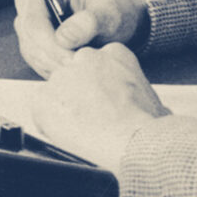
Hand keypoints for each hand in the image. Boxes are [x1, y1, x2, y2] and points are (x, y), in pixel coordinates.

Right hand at [12, 0, 147, 70]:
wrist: (116, 19)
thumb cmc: (113, 10)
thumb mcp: (110, 12)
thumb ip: (90, 22)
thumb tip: (64, 38)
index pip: (35, 22)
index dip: (50, 45)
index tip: (73, 60)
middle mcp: (30, 3)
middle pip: (30, 38)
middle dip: (54, 58)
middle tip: (80, 69)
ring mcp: (28, 23)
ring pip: (31, 52)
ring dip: (54, 66)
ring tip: (81, 70)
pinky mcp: (32, 40)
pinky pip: (36, 60)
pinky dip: (54, 69)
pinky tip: (74, 70)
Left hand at [25, 43, 167, 168]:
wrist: (132, 143)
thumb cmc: (148, 127)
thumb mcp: (154, 101)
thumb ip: (138, 94)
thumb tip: (149, 109)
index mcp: (115, 54)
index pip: (95, 65)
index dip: (99, 87)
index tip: (104, 102)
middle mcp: (85, 58)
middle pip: (74, 76)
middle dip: (79, 96)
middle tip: (93, 118)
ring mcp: (62, 76)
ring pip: (57, 94)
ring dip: (65, 110)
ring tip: (85, 130)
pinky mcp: (43, 97)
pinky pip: (41, 110)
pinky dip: (51, 123)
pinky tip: (70, 133)